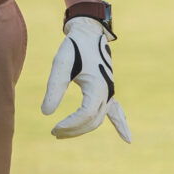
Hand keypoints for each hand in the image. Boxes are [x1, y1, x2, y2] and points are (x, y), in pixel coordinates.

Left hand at [42, 14, 130, 141]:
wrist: (89, 33)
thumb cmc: (74, 47)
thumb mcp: (61, 64)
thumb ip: (54, 89)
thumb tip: (46, 113)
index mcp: (98, 86)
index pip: (85, 115)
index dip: (70, 125)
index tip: (54, 128)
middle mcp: (107, 92)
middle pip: (92, 121)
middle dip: (73, 130)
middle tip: (54, 132)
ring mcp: (110, 92)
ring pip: (99, 119)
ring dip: (83, 128)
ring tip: (63, 134)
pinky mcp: (109, 90)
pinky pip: (117, 112)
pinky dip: (121, 125)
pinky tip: (127, 139)